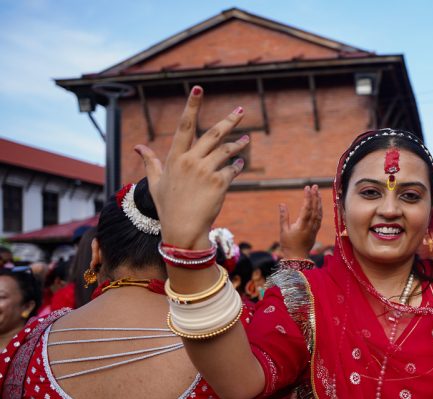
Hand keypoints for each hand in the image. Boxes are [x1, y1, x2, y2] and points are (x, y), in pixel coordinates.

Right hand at [137, 86, 249, 248]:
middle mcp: (190, 161)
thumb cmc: (168, 207)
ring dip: (239, 144)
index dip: (192, 106)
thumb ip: (150, 162)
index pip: (184, 126)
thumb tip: (138, 146)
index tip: (198, 88)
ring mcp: (205, 172)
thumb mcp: (156, 183)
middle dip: (229, 121)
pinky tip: (240, 164)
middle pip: (213, 134)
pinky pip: (233, 169)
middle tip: (240, 111)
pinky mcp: (219, 183)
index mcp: (175, 158)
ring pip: (227, 150)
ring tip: (247, 140)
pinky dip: (238, 165)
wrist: (183, 230)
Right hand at [279, 185, 322, 258]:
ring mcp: (314, 229)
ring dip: (318, 202)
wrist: (297, 258)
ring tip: (317, 193)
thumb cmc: (288, 245)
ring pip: (318, 213)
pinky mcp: (315, 231)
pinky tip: (318, 204)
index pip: (306, 208)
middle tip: (314, 186)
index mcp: (302, 225)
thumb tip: (282, 204)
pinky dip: (319, 210)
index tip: (307, 188)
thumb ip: (284, 217)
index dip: (308, 197)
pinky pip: (319, 218)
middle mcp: (310, 226)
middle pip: (314, 209)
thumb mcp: (283, 231)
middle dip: (315, 196)